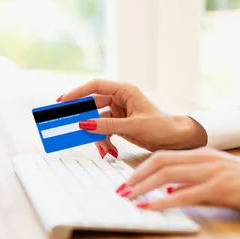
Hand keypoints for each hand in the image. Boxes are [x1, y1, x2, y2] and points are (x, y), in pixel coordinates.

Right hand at [59, 79, 207, 157]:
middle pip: (92, 106)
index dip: (76, 92)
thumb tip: (84, 124)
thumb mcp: (133, 126)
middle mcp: (119, 99)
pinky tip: (111, 151)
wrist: (177, 140)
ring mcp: (118, 113)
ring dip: (98, 138)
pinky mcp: (119, 125)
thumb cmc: (162, 127)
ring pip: (97, 123)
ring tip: (106, 150)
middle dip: (84, 121)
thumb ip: (107, 126)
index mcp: (124, 91)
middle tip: (71, 129)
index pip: (95, 86)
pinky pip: (104, 132)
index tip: (62, 101)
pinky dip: (105, 143)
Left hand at [117, 148, 239, 214]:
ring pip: (167, 175)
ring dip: (143, 187)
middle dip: (136, 176)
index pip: (163, 156)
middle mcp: (203, 158)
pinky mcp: (219, 187)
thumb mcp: (218, 178)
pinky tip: (150, 208)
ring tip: (128, 198)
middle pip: (160, 162)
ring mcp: (211, 171)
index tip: (127, 180)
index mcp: (202, 154)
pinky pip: (184, 194)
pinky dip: (163, 201)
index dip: (141, 168)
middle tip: (120, 190)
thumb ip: (193, 182)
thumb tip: (169, 191)